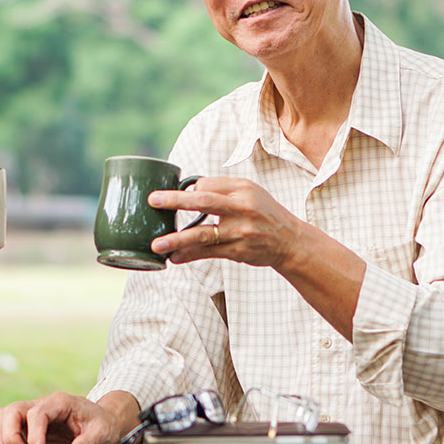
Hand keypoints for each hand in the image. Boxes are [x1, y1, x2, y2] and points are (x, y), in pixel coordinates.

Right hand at [0, 392, 130, 443]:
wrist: (102, 421)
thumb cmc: (101, 424)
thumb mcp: (101, 432)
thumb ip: (88, 443)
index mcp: (59, 402)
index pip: (38, 413)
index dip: (34, 434)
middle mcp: (42, 405)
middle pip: (14, 410)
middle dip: (10, 433)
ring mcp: (32, 415)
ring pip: (5, 417)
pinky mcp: (28, 428)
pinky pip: (5, 429)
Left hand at [148, 177, 300, 267]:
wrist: (290, 240)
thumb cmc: (264, 212)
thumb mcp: (249, 192)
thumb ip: (221, 189)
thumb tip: (189, 190)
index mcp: (242, 189)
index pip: (207, 184)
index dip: (188, 191)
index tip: (171, 197)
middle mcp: (242, 208)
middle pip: (203, 201)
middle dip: (175, 201)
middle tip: (153, 200)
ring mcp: (240, 231)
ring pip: (202, 234)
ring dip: (177, 239)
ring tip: (157, 244)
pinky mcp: (238, 251)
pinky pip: (208, 253)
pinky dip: (189, 256)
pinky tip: (174, 258)